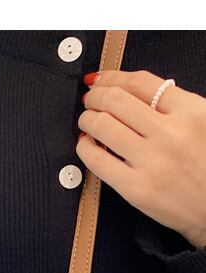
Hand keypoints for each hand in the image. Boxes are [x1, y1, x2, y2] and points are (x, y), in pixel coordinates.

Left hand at [77, 69, 205, 248]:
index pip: (141, 83)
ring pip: (103, 126)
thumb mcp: (204, 123)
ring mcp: (152, 162)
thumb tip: (131, 91)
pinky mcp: (135, 188)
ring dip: (87, 119)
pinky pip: (97, 160)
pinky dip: (84, 147)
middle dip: (96, 96)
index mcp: (192, 112)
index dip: (113, 77)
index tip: (101, 80)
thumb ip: (175, 107)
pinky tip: (86, 144)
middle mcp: (171, 134)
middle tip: (90, 100)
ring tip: (86, 120)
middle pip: (117, 101)